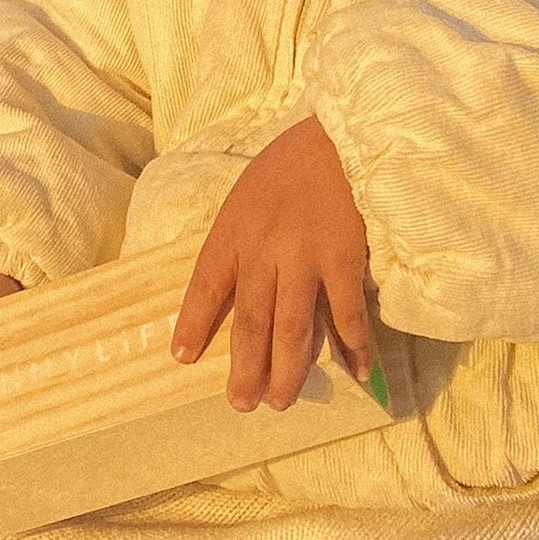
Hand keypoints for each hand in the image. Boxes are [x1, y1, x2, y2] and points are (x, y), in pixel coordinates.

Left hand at [171, 115, 372, 412]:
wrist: (345, 136)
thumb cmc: (293, 164)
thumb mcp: (248, 195)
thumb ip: (241, 239)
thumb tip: (237, 287)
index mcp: (233, 231)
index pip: (205, 286)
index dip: (194, 324)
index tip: (182, 357)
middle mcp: (263, 250)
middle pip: (250, 322)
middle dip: (244, 368)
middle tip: (241, 403)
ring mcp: (304, 258)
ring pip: (291, 328)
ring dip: (287, 370)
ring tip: (279, 401)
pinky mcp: (344, 259)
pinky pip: (346, 314)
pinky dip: (352, 347)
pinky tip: (356, 371)